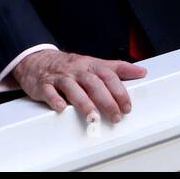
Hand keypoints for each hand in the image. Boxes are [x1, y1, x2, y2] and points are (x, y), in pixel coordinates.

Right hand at [13, 49, 146, 123]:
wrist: (38, 60)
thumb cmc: (70, 67)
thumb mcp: (94, 64)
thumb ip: (117, 69)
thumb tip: (141, 72)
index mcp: (90, 65)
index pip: (108, 75)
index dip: (119, 90)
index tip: (127, 106)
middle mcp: (76, 70)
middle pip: (93, 83)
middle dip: (106, 100)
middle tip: (115, 117)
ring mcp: (60, 77)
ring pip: (72, 87)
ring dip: (84, 103)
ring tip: (93, 118)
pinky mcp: (44, 85)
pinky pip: (49, 91)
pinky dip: (55, 99)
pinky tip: (61, 108)